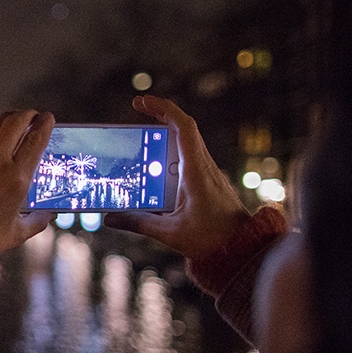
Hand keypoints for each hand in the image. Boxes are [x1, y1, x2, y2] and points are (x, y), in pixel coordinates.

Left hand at [0, 92, 55, 256]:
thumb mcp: (17, 233)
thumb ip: (37, 221)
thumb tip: (49, 215)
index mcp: (18, 179)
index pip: (37, 140)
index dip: (44, 125)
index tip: (47, 119)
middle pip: (17, 124)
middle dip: (27, 115)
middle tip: (30, 116)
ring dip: (7, 116)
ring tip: (11, 116)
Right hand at [105, 95, 248, 258]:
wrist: (242, 250)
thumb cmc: (211, 240)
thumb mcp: (169, 232)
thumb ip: (138, 223)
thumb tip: (110, 218)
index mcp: (196, 171)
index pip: (183, 127)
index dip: (162, 108)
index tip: (141, 102)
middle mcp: (204, 166)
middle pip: (184, 128)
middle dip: (160, 113)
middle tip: (137, 109)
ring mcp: (209, 172)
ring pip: (187, 142)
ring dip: (166, 133)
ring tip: (141, 136)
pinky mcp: (209, 182)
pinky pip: (189, 158)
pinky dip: (172, 152)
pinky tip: (156, 165)